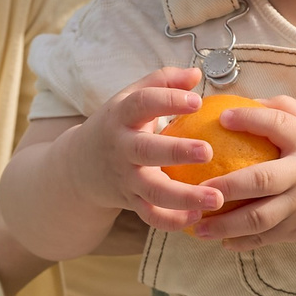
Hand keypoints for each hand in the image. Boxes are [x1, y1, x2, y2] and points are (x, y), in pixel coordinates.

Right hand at [63, 68, 224, 234]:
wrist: (79, 167)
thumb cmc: (117, 126)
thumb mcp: (130, 98)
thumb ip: (162, 82)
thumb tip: (196, 73)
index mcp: (121, 117)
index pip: (142, 103)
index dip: (169, 101)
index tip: (198, 101)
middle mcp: (122, 149)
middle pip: (146, 151)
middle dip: (177, 152)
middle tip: (208, 151)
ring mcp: (126, 179)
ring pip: (153, 192)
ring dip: (185, 197)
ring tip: (217, 198)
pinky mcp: (132, 202)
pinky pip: (152, 217)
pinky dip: (173, 221)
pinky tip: (199, 218)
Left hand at [188, 97, 295, 252]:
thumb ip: (278, 110)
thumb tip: (235, 103)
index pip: (278, 125)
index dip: (250, 119)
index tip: (221, 118)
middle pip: (262, 180)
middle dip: (228, 185)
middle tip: (198, 186)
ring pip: (259, 218)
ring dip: (226, 224)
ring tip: (199, 226)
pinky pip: (265, 237)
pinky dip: (241, 241)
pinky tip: (218, 241)